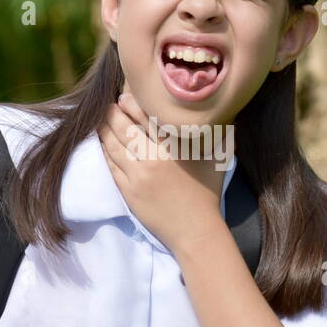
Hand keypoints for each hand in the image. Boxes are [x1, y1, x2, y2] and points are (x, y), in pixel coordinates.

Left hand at [97, 89, 228, 254]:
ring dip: (104, 130)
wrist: (195, 229)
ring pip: (114, 146)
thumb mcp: (216, 159)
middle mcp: (153, 158)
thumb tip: (227, 111)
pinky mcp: (128, 192)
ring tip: (100, 120)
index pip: (147, 117)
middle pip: (125, 129)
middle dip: (113, 114)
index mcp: (173, 147)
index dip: (132, 104)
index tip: (124, 96)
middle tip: (108, 105)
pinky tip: (102, 143)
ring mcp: (138, 176)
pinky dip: (105, 152)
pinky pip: (111, 166)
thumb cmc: (207, 192)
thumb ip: (219, 132)